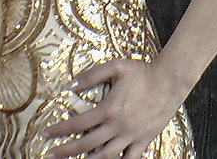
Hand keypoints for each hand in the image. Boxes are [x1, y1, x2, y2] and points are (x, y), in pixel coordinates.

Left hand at [43, 59, 188, 158]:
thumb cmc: (143, 72)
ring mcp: (131, 136)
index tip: (47, 133)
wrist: (170, 81)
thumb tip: (71, 85)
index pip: (78, 124)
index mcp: (108, 109)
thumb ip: (92, 75)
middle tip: (51, 155)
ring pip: (105, 157)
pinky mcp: (143, 140)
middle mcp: (117, 126)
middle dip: (66, 151)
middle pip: (86, 145)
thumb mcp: (116, 67)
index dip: (60, 130)